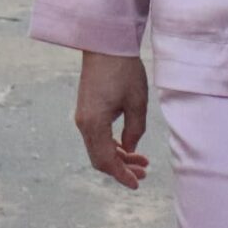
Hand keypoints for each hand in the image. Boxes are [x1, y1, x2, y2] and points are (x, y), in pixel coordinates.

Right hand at [72, 51, 150, 189]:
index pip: (106, 160)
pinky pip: (97, 136)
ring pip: (98, 148)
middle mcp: (84, 123)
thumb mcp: (136, 102)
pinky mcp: (87, 109)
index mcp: (94, 123)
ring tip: (142, 161)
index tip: (137, 184)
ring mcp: (83, 116)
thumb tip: (130, 149)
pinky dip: (112, 145)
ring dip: (118, 157)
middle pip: (100, 158)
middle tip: (144, 172)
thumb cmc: (123, 70)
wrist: (105, 44)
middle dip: (121, 169)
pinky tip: (129, 146)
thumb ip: (135, 130)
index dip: (122, 175)